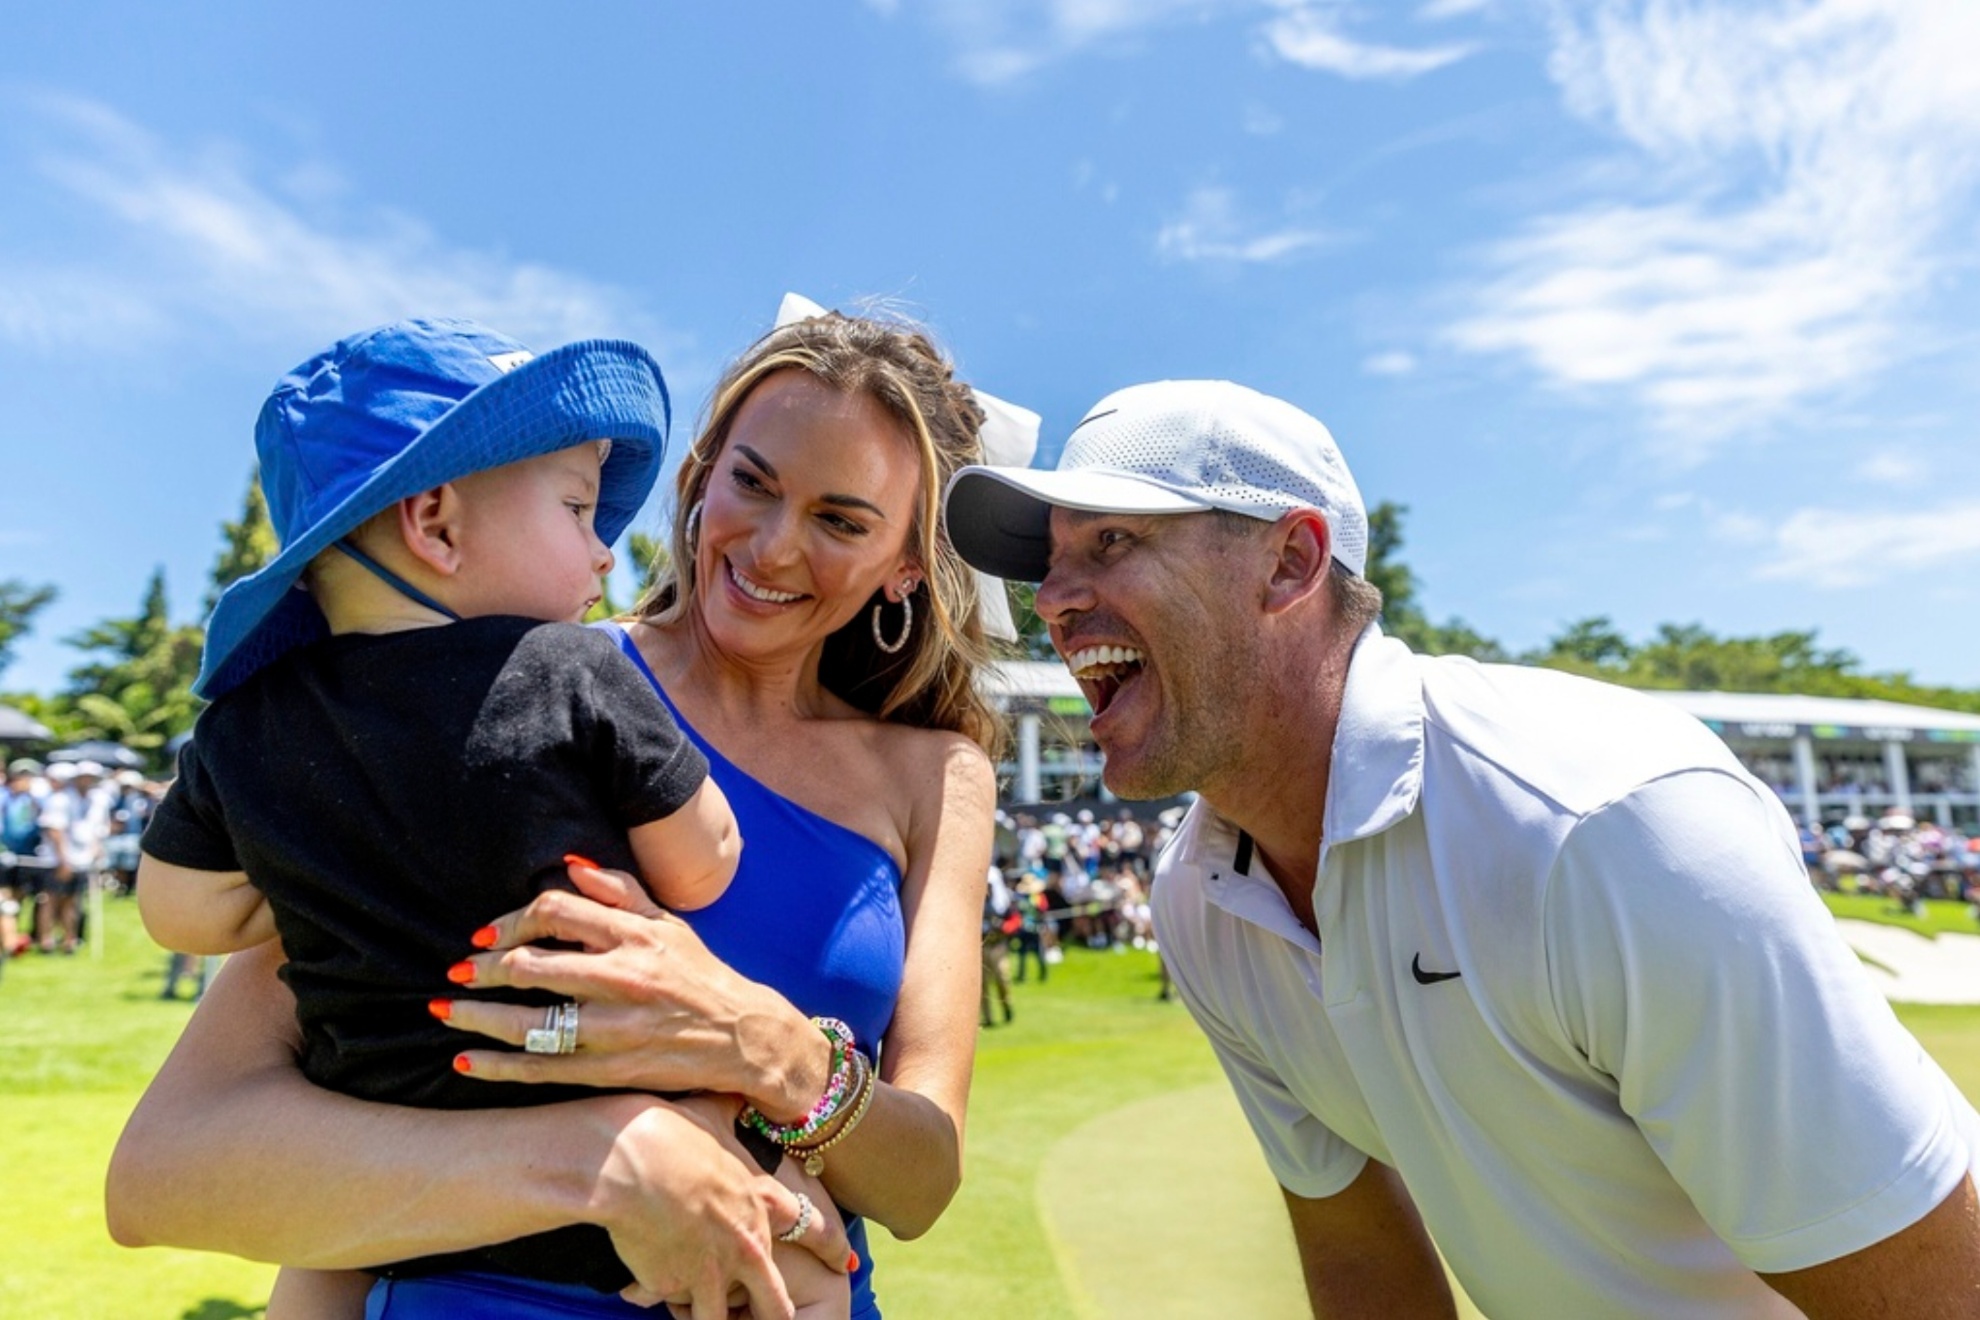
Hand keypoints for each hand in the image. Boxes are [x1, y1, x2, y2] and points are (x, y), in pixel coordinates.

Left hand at [438, 860, 832, 1117]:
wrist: (743, 1036)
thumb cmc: (699, 975)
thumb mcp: (668, 924)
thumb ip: (620, 891)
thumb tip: (570, 865)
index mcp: (635, 935)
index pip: (557, 912)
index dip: (512, 920)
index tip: (486, 935)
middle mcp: (624, 978)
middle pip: (534, 965)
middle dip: (486, 969)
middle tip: (458, 973)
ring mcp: (616, 1028)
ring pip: (530, 1022)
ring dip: (478, 1016)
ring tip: (444, 1011)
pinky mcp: (612, 1070)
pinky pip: (542, 1069)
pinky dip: (498, 1067)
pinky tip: (465, 1062)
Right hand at [597, 1097, 848, 1318]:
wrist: (629, 1161)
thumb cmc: (669, 1131)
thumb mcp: (712, 1115)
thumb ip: (730, 1116)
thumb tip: (738, 1092)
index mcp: (760, 1202)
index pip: (812, 1229)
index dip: (829, 1247)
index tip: (843, 1262)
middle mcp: (745, 1245)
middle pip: (776, 1305)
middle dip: (775, 1317)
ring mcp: (711, 1271)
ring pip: (718, 1319)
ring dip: (708, 1315)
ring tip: (698, 1312)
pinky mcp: (673, 1284)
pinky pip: (663, 1300)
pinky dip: (651, 1294)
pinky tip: (638, 1285)